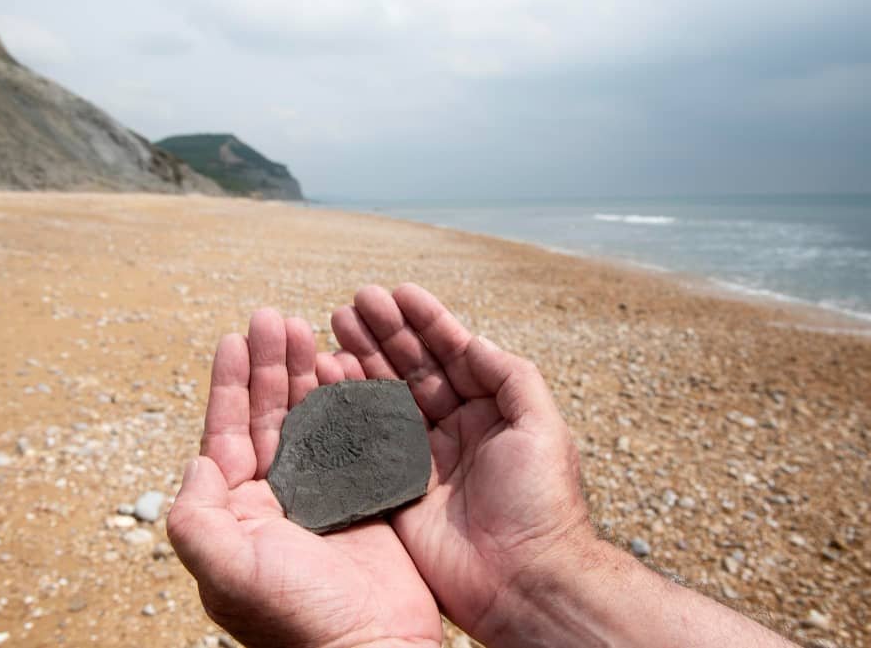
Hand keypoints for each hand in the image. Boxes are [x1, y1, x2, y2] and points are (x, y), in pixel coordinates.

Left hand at [167, 309, 441, 647]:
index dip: (230, 384)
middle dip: (271, 366)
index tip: (235, 337)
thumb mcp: (230, 573)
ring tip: (310, 332)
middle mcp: (277, 498)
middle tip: (277, 320)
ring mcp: (322, 495)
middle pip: (269, 415)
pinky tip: (349, 372)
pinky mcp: (364, 496)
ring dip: (306, 376)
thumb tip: (196, 463)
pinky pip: (354, 436)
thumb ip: (198, 519)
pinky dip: (350, 401)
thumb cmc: (300, 621)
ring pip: (310, 419)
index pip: (227, 433)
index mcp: (239, 511)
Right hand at [329, 284, 598, 644]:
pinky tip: (329, 376)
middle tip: (354, 302)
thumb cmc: (541, 501)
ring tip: (334, 325)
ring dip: (362, 359)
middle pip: (413, 369)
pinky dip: (347, 407)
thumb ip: (510, 376)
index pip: (453, 354)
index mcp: (491, 410)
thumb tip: (472, 339)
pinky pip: (366, 440)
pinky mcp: (396, 488)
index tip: (398, 292)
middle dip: (385, 333)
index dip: (426, 322)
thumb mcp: (541, 425)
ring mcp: (423, 458)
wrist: (522, 579)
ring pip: (386, 397)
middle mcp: (455, 428)